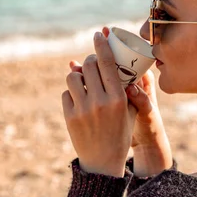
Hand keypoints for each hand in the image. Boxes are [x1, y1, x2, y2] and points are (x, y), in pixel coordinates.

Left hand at [62, 31, 136, 176]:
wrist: (102, 162)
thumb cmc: (120, 134)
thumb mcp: (129, 112)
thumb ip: (125, 89)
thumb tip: (114, 63)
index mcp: (118, 98)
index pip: (107, 62)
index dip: (101, 44)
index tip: (98, 34)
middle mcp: (100, 102)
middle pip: (88, 66)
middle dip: (90, 60)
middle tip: (92, 62)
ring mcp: (82, 109)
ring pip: (73, 78)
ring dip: (78, 76)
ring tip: (84, 81)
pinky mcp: (69, 117)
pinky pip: (67, 94)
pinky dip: (72, 93)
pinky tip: (79, 99)